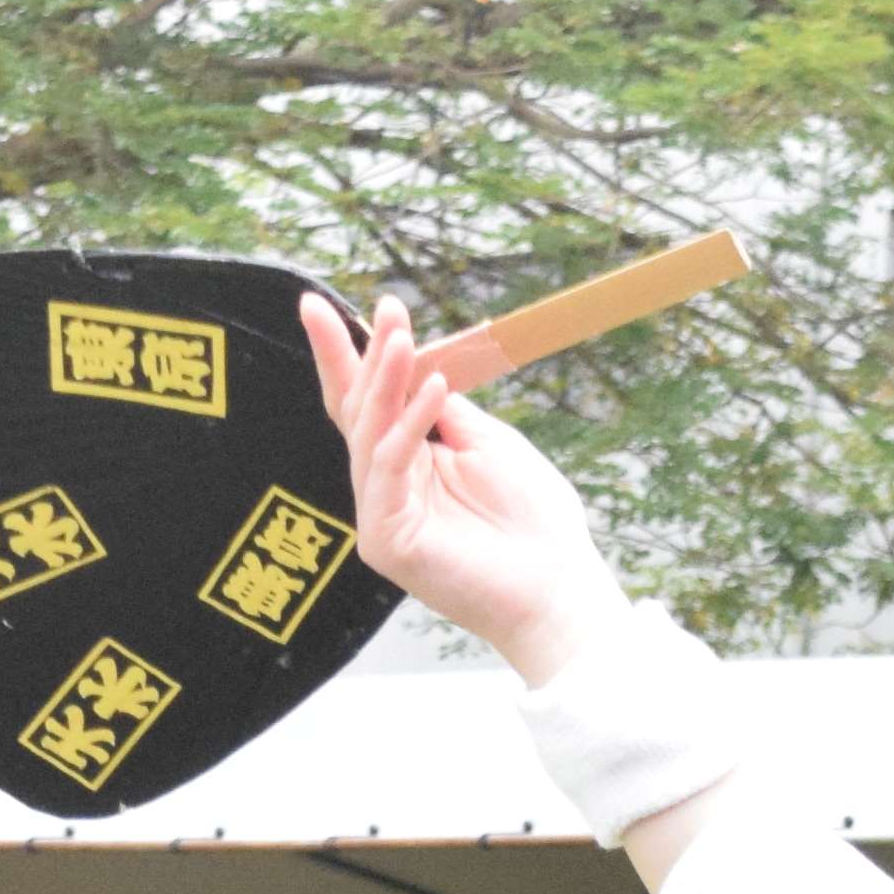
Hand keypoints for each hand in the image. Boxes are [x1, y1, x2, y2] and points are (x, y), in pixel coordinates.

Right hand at [307, 291, 629, 687]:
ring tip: (401, 335)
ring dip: (386, 380)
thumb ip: (445, 408)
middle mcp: (386, 489)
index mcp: (409, 465)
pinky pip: (388, 469)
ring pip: (368, 434)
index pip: (369, 403)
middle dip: (356, 356)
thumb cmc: (534, 524)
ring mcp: (381, 516)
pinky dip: (408, 426)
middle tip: (362, 307)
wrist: (558, 588)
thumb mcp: (489, 443)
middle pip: (356, 412)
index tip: (334, 305)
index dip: (349, 355)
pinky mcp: (385, 541)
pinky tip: (433, 389)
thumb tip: (417, 363)